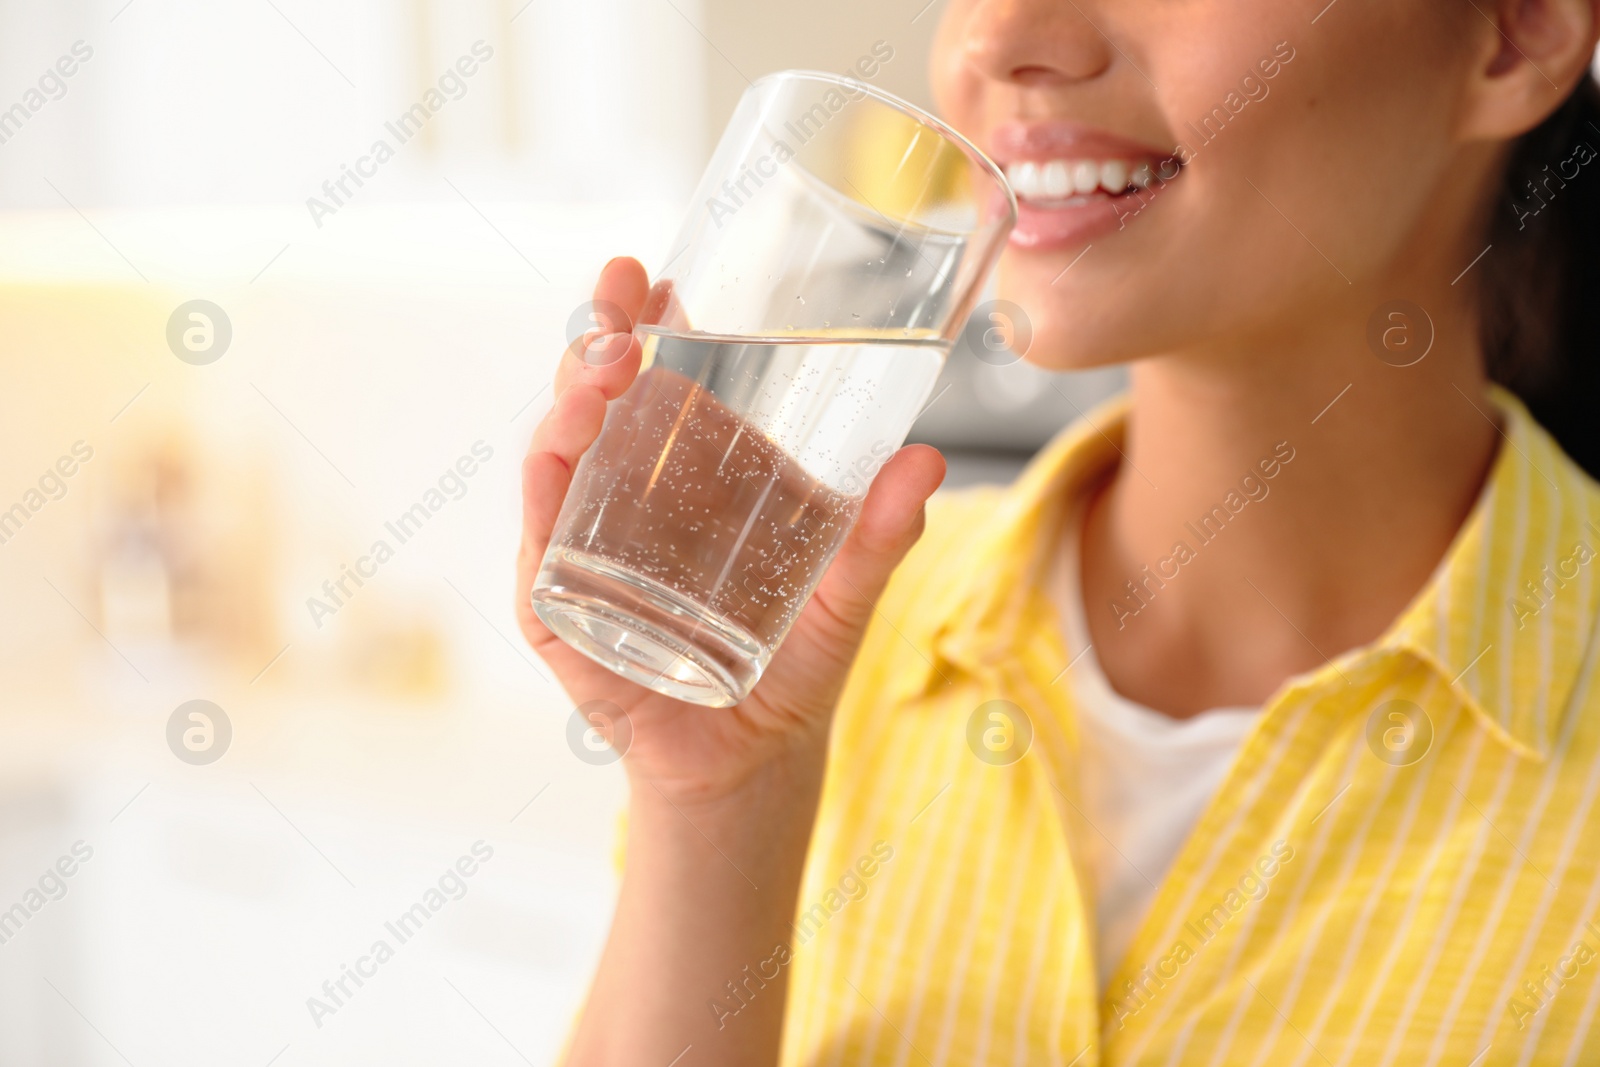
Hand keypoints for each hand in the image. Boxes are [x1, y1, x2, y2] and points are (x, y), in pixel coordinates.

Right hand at [516, 257, 944, 806]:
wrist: (750, 761)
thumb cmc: (795, 667)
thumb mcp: (847, 595)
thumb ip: (883, 535)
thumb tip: (927, 460)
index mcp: (694, 475)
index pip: (663, 380)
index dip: (653, 322)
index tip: (661, 272)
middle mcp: (632, 497)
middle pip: (604, 397)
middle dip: (604, 333)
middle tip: (623, 287)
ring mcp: (587, 544)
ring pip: (565, 451)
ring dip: (574, 396)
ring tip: (607, 361)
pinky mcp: (559, 601)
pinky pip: (543, 536)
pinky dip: (545, 488)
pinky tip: (559, 449)